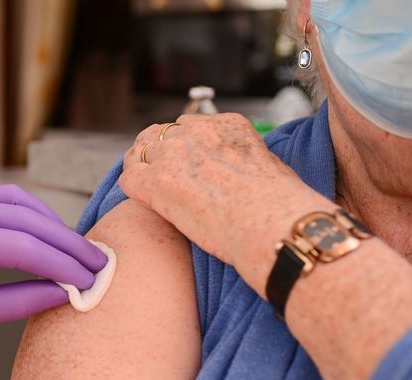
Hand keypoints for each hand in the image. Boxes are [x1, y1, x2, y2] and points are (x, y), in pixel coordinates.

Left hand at [0, 184, 108, 357]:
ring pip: (15, 202)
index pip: (22, 246)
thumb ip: (18, 301)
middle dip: (65, 243)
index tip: (92, 281)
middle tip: (99, 264)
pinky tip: (48, 232)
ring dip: (50, 224)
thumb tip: (65, 294)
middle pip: (24, 219)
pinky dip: (27, 215)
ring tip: (79, 251)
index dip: (63, 265)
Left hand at [118, 114, 330, 293]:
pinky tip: (144, 201)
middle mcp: (196, 132)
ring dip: (143, 167)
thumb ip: (243, 158)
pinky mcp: (156, 182)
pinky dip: (134, 189)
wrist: (273, 224)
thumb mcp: (268, 165)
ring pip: (141, 152)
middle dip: (161, 154)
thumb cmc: (281, 206)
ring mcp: (172, 155)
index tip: (186, 165)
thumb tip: (238, 169)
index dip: (184, 147)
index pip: (189, 126)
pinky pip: (130, 178)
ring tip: (149, 187)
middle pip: (162, 135)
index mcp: (226, 123)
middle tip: (165, 178)